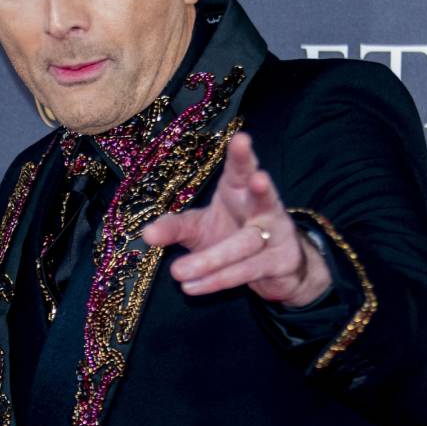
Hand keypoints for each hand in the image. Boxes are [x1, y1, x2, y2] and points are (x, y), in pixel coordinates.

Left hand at [141, 131, 327, 305]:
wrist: (276, 269)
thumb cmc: (232, 236)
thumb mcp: (200, 229)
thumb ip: (174, 228)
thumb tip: (146, 234)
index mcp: (242, 190)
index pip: (242, 169)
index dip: (242, 156)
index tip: (241, 138)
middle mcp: (265, 207)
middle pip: (263, 198)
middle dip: (261, 189)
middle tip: (259, 177)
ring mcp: (277, 235)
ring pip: (245, 245)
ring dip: (211, 260)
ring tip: (177, 272)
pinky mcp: (280, 263)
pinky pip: (246, 271)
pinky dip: (216, 280)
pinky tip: (192, 287)